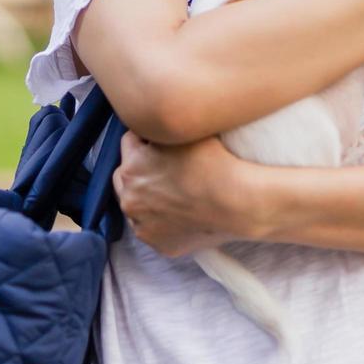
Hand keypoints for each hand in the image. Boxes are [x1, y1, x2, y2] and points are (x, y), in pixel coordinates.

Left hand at [112, 132, 247, 256]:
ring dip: (145, 196)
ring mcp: (142, 224)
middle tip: (163, 167)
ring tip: (171, 192)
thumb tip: (155, 120)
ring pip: (135, 204)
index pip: (129, 142)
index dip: (146, 140)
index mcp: (132, 166)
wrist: (238, 202)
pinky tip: (178, 213)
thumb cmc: (215, 162)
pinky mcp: (157, 243)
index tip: (162, 143)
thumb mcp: (184, 131)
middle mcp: (130, 197)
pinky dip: (159, 220)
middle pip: (125, 176)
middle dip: (138, 168)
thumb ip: (161, 126)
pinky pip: (151, 227)